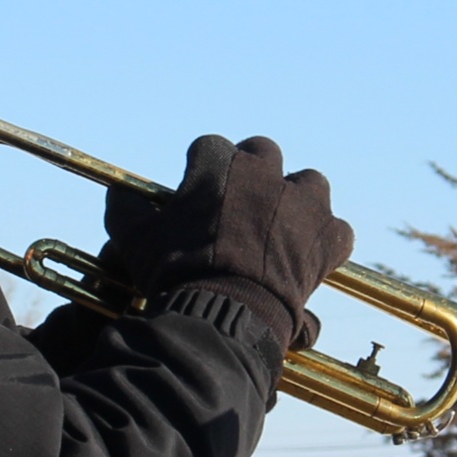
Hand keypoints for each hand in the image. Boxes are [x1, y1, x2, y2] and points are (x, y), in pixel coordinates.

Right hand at [100, 135, 352, 350]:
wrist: (225, 309)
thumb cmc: (175, 271)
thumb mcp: (134, 238)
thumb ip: (126, 209)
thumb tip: (119, 194)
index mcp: (217, 163)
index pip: (209, 147)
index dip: (202, 170)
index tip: (197, 192)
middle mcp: (264, 171)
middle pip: (262, 153)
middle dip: (252, 172)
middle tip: (241, 204)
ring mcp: (302, 202)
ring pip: (308, 183)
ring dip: (296, 199)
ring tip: (281, 226)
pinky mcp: (328, 236)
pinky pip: (337, 230)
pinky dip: (325, 243)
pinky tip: (309, 259)